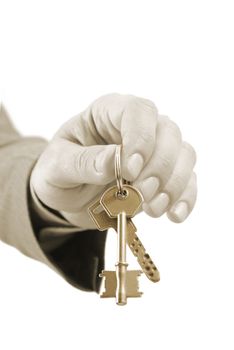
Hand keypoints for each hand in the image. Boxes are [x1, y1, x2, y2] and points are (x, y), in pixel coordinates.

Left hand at [31, 93, 196, 228]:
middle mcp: (137, 127)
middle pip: (168, 132)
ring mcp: (154, 151)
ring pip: (184, 154)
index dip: (141, 138)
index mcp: (108, 113)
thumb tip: (115, 160)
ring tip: (153, 208)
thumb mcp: (57, 167)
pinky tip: (175, 215)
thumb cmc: (59, 173)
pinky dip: (185, 198)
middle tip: (141, 193)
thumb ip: (82, 162)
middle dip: (159, 167)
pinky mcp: (163, 176)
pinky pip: (187, 181)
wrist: (69, 197)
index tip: (130, 171)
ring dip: (174, 184)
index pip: (138, 111)